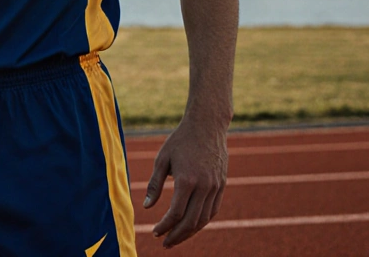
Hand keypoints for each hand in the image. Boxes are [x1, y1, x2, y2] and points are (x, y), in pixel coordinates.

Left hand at [142, 116, 228, 247]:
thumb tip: (146, 207)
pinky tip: (191, 225)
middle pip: (191, 221)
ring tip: (177, 238)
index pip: (176, 213)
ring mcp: (216, 186)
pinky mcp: (222, 185)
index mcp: (187, 180)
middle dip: (177, 235)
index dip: (165, 226)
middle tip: (165, 243)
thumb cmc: (180, 140)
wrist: (207, 126)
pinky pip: (213, 210)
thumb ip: (155, 185)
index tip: (155, 232)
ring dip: (190, 232)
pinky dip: (202, 221)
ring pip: (204, 218)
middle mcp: (204, 186)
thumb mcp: (162, 159)